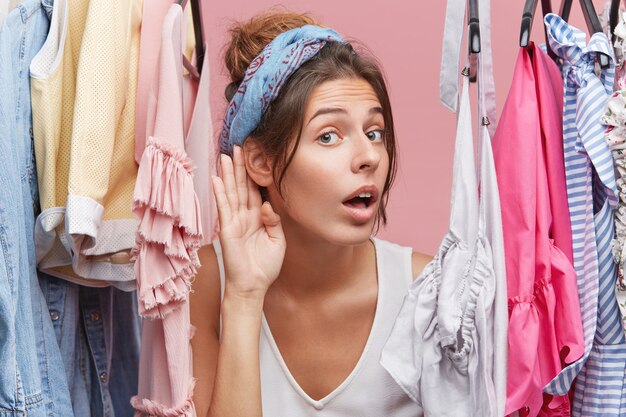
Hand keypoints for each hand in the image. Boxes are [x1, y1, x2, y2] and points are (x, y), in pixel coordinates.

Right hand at [212, 146, 285, 299]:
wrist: (253, 286)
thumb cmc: (265, 266)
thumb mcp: (278, 240)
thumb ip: (274, 221)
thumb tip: (267, 205)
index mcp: (258, 218)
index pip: (256, 191)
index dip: (254, 174)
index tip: (253, 156)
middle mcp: (245, 216)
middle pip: (242, 186)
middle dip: (240, 167)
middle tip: (237, 146)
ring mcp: (235, 221)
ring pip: (232, 192)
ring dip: (228, 174)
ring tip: (226, 156)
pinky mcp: (227, 229)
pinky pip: (224, 208)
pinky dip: (220, 193)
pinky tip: (216, 179)